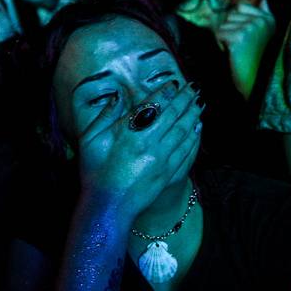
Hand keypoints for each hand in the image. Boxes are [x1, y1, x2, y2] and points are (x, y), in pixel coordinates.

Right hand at [76, 82, 202, 219]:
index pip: (153, 105)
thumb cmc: (95, 172)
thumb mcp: (91, 140)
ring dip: (193, 115)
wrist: (108, 207)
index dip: (166, 92)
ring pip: (183, 131)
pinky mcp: (168, 174)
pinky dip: (194, 137)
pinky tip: (198, 128)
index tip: (174, 83)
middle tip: (194, 87)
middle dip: (185, 99)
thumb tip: (119, 95)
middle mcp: (149, 144)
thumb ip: (105, 115)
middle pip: (173, 115)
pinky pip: (187, 151)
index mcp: (129, 133)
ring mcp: (162, 160)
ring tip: (200, 102)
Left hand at [216, 0, 275, 96]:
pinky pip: (219, 34)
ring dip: (225, 39)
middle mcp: (261, 20)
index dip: (237, 20)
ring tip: (238, 51)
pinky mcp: (238, 36)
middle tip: (242, 47)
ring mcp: (250, 27)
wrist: (257, 83)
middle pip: (230, 14)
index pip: (241, 5)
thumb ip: (264, 15)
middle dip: (230, 30)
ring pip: (223, 24)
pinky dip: (221, 45)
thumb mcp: (266, 35)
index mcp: (268, 19)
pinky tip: (233, 54)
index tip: (246, 37)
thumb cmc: (259, 60)